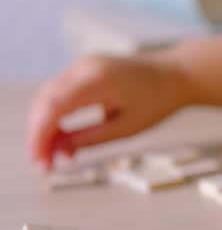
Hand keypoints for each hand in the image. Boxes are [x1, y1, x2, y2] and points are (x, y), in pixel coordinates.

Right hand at [28, 54, 187, 170]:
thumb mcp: (126, 127)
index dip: (40, 136)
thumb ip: (90, 139)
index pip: (53, 107)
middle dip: (38, 135)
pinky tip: (61, 138)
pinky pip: (59, 92)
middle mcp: (84, 67)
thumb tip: (59, 152)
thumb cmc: (158, 100)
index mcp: (97, 80)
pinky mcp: (83, 69)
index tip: (39, 161)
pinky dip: (54, 114)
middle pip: (44, 101)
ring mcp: (82, 65)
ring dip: (43, 126)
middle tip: (43, 164)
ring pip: (47, 96)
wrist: (175, 74)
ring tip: (51, 156)